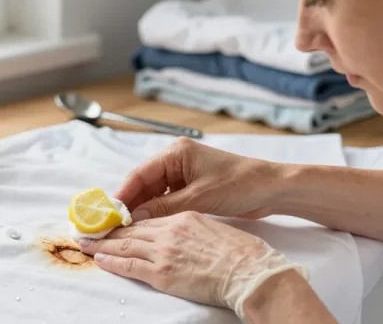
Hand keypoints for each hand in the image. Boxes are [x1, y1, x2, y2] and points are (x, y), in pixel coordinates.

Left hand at [80, 211, 308, 318]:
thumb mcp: (212, 228)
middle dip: (108, 230)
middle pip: (131, 229)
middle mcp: (169, 230)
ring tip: (86, 244)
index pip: (148, 218)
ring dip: (103, 245)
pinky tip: (100, 259)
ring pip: (125, 245)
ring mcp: (164, 251)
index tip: (113, 221)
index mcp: (183, 216)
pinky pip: (130, 265)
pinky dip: (112, 261)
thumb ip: (190, 227)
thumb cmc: (240, 252)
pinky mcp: (162, 272)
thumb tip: (176, 234)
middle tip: (89, 230)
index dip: (127, 221)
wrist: (249, 270)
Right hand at [115, 137, 284, 220]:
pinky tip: (150, 226)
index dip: (123, 194)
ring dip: (144, 210)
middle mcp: (176, 160)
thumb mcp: (198, 199)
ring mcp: (184, 174)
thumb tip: (134, 219)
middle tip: (116, 225)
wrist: (271, 189)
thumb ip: (164, 208)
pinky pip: (167, 199)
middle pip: (144, 183)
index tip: (111, 214)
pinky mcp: (192, 187)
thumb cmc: (238, 185)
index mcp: (176, 153)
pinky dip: (158, 212)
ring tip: (129, 229)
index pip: (140, 174)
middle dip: (132, 204)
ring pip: (154, 193)